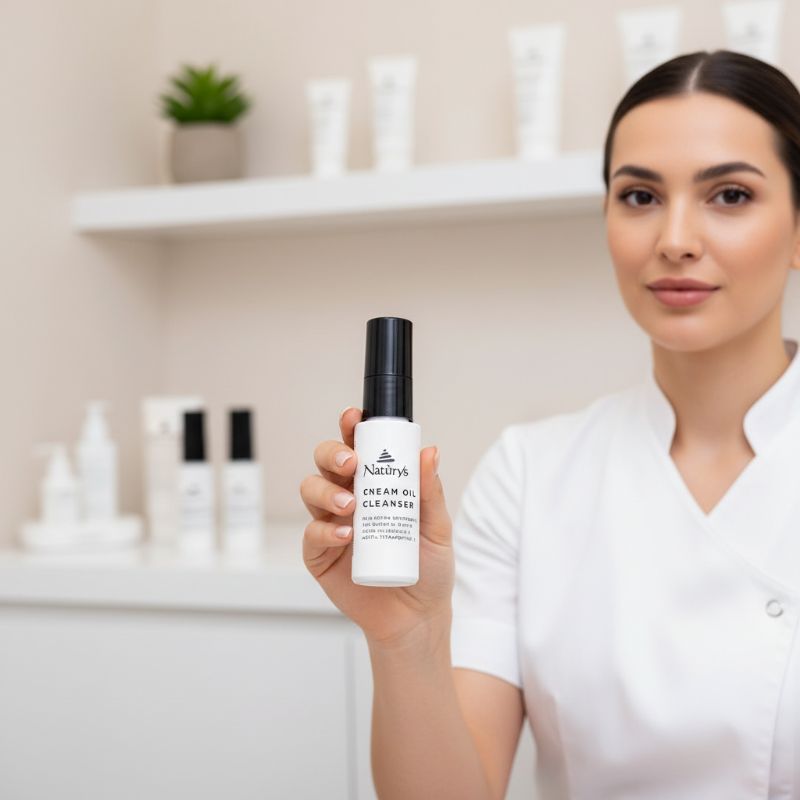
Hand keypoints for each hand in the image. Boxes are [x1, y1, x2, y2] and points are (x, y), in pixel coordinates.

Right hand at [300, 407, 453, 647]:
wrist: (416, 617)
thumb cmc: (428, 569)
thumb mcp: (437, 528)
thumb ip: (430, 492)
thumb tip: (429, 452)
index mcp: (374, 484)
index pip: (356, 447)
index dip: (350, 428)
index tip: (354, 417)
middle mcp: (348, 498)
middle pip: (325, 462)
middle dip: (332, 454)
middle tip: (352, 464)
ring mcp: (331, 525)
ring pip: (311, 491)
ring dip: (326, 492)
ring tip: (351, 507)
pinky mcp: (319, 556)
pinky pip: (312, 535)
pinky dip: (325, 531)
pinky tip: (346, 536)